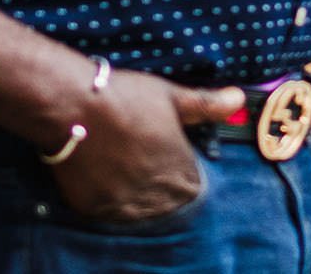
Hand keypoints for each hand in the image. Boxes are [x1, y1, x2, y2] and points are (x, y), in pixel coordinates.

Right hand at [48, 68, 244, 222]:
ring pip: (142, 211)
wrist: (72, 103)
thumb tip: (238, 99)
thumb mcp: (171, 96)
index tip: (175, 159)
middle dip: (166, 187)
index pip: (192, 187)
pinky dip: (114, 202)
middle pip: (169, 203)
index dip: (185, 173)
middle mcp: (153, 191)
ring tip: (131, 172)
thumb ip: (206, 105)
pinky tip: (110, 180)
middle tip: (150, 163)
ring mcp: (122, 201)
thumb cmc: (125, 96)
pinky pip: (112, 214)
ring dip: (142, 198)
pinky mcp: (94, 206)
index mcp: (177, 167)